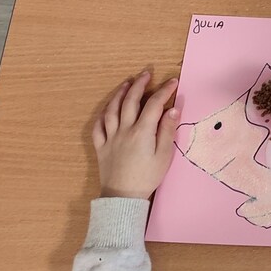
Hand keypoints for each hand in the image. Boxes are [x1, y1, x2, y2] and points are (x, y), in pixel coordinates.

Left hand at [92, 71, 179, 198]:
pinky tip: (107, 109)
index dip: (164, 91)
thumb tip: (172, 109)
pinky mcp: (101, 147)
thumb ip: (167, 131)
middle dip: (139, 85)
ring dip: (119, 94)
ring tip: (126, 83)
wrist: (123, 197)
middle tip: (146, 73)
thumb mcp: (164, 155)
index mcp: (142, 132)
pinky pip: (98, 127)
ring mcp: (110, 138)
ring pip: (112, 110)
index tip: (173, 82)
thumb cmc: (147, 177)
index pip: (154, 104)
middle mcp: (124, 130)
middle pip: (130, 101)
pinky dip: (102, 115)